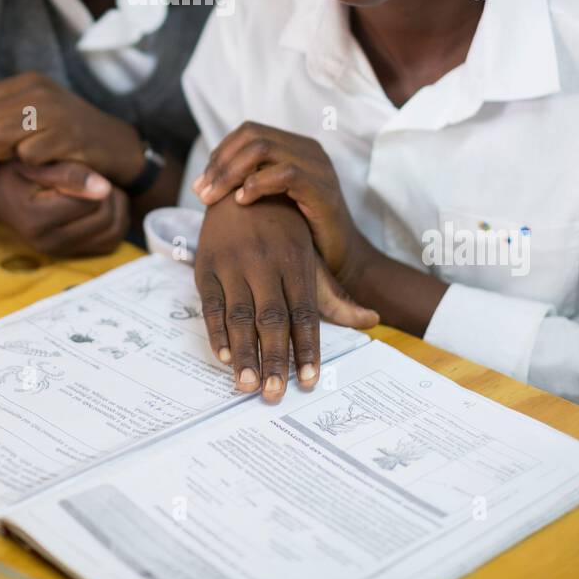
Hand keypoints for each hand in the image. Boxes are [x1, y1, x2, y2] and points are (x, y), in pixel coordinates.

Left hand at [0, 73, 144, 184]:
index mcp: (29, 82)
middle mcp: (40, 92)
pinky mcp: (67, 136)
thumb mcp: (35, 116)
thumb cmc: (67, 135)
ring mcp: (55, 112)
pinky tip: (36, 167)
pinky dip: (26, 166)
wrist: (115, 145)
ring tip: (6, 164)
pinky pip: (27, 155)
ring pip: (0, 136)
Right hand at [0, 158, 130, 256]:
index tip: (87, 170)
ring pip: (114, 234)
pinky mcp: (69, 254)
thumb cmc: (14, 173)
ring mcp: (60, 252)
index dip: (98, 182)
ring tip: (102, 191)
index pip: (93, 203)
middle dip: (111, 195)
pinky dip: (113, 222)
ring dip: (117, 209)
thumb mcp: (36, 165)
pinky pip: (108, 242)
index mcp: (38, 220)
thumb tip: (105, 189)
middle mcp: (49, 243)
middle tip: (99, 179)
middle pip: (107, 219)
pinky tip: (100, 205)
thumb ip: (70, 174)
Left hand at [193, 123, 367, 287]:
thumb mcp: (270, 201)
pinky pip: (285, 173)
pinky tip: (241, 202)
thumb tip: (205, 180)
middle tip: (202, 192)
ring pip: (264, 149)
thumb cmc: (300, 233)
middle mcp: (308, 150)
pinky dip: (257, 184)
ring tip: (213, 198)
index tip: (202, 183)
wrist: (340, 262)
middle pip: (253, 135)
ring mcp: (318, 167)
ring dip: (230, 173)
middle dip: (221, 163)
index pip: (249, 132)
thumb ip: (247, 183)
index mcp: (296, 147)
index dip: (221, 153)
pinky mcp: (323, 190)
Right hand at [194, 195, 377, 401]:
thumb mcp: (309, 258)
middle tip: (276, 393)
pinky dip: (215, 332)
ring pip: (240, 315)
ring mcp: (233, 264)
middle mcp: (265, 263)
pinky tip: (222, 356)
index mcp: (296, 263)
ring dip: (243, 352)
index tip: (310, 380)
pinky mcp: (206, 266)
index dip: (307, 348)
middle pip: (272, 318)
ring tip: (248, 384)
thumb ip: (334, 296)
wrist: (240, 185)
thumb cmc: (281, 231)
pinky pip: (210, 304)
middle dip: (275, 358)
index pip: (305, 314)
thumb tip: (371, 321)